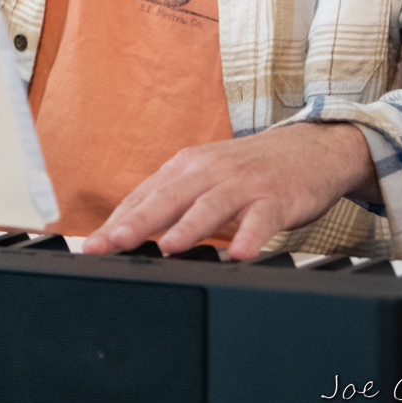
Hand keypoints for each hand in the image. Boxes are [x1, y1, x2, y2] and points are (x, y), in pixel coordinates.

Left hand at [82, 122, 378, 260]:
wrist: (310, 149)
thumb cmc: (250, 171)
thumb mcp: (207, 179)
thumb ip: (173, 203)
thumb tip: (129, 230)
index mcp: (187, 167)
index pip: (145, 196)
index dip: (116, 221)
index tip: (91, 245)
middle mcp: (210, 171)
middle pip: (169, 197)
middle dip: (138, 221)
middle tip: (112, 243)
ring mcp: (244, 183)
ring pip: (211, 206)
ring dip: (189, 227)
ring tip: (168, 247)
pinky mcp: (276, 198)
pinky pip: (262, 219)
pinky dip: (251, 236)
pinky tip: (240, 254)